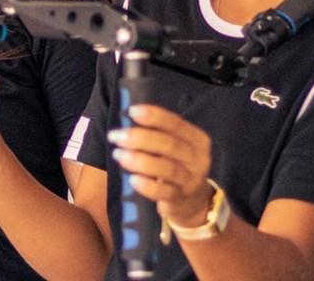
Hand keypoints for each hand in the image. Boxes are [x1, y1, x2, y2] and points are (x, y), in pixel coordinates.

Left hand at [107, 104, 213, 226]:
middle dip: (140, 138)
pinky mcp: (179, 199)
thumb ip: (159, 133)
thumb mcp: (176, 147)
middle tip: (116, 136)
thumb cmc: (176, 164)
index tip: (132, 111)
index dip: (155, 116)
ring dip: (139, 160)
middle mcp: (197, 159)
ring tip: (118, 154)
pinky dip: (147, 185)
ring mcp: (190, 181)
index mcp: (197, 139)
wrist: (192, 201)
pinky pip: (163, 192)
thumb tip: (128, 120)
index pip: (176, 124)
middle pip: (169, 145)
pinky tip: (132, 179)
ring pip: (167, 168)